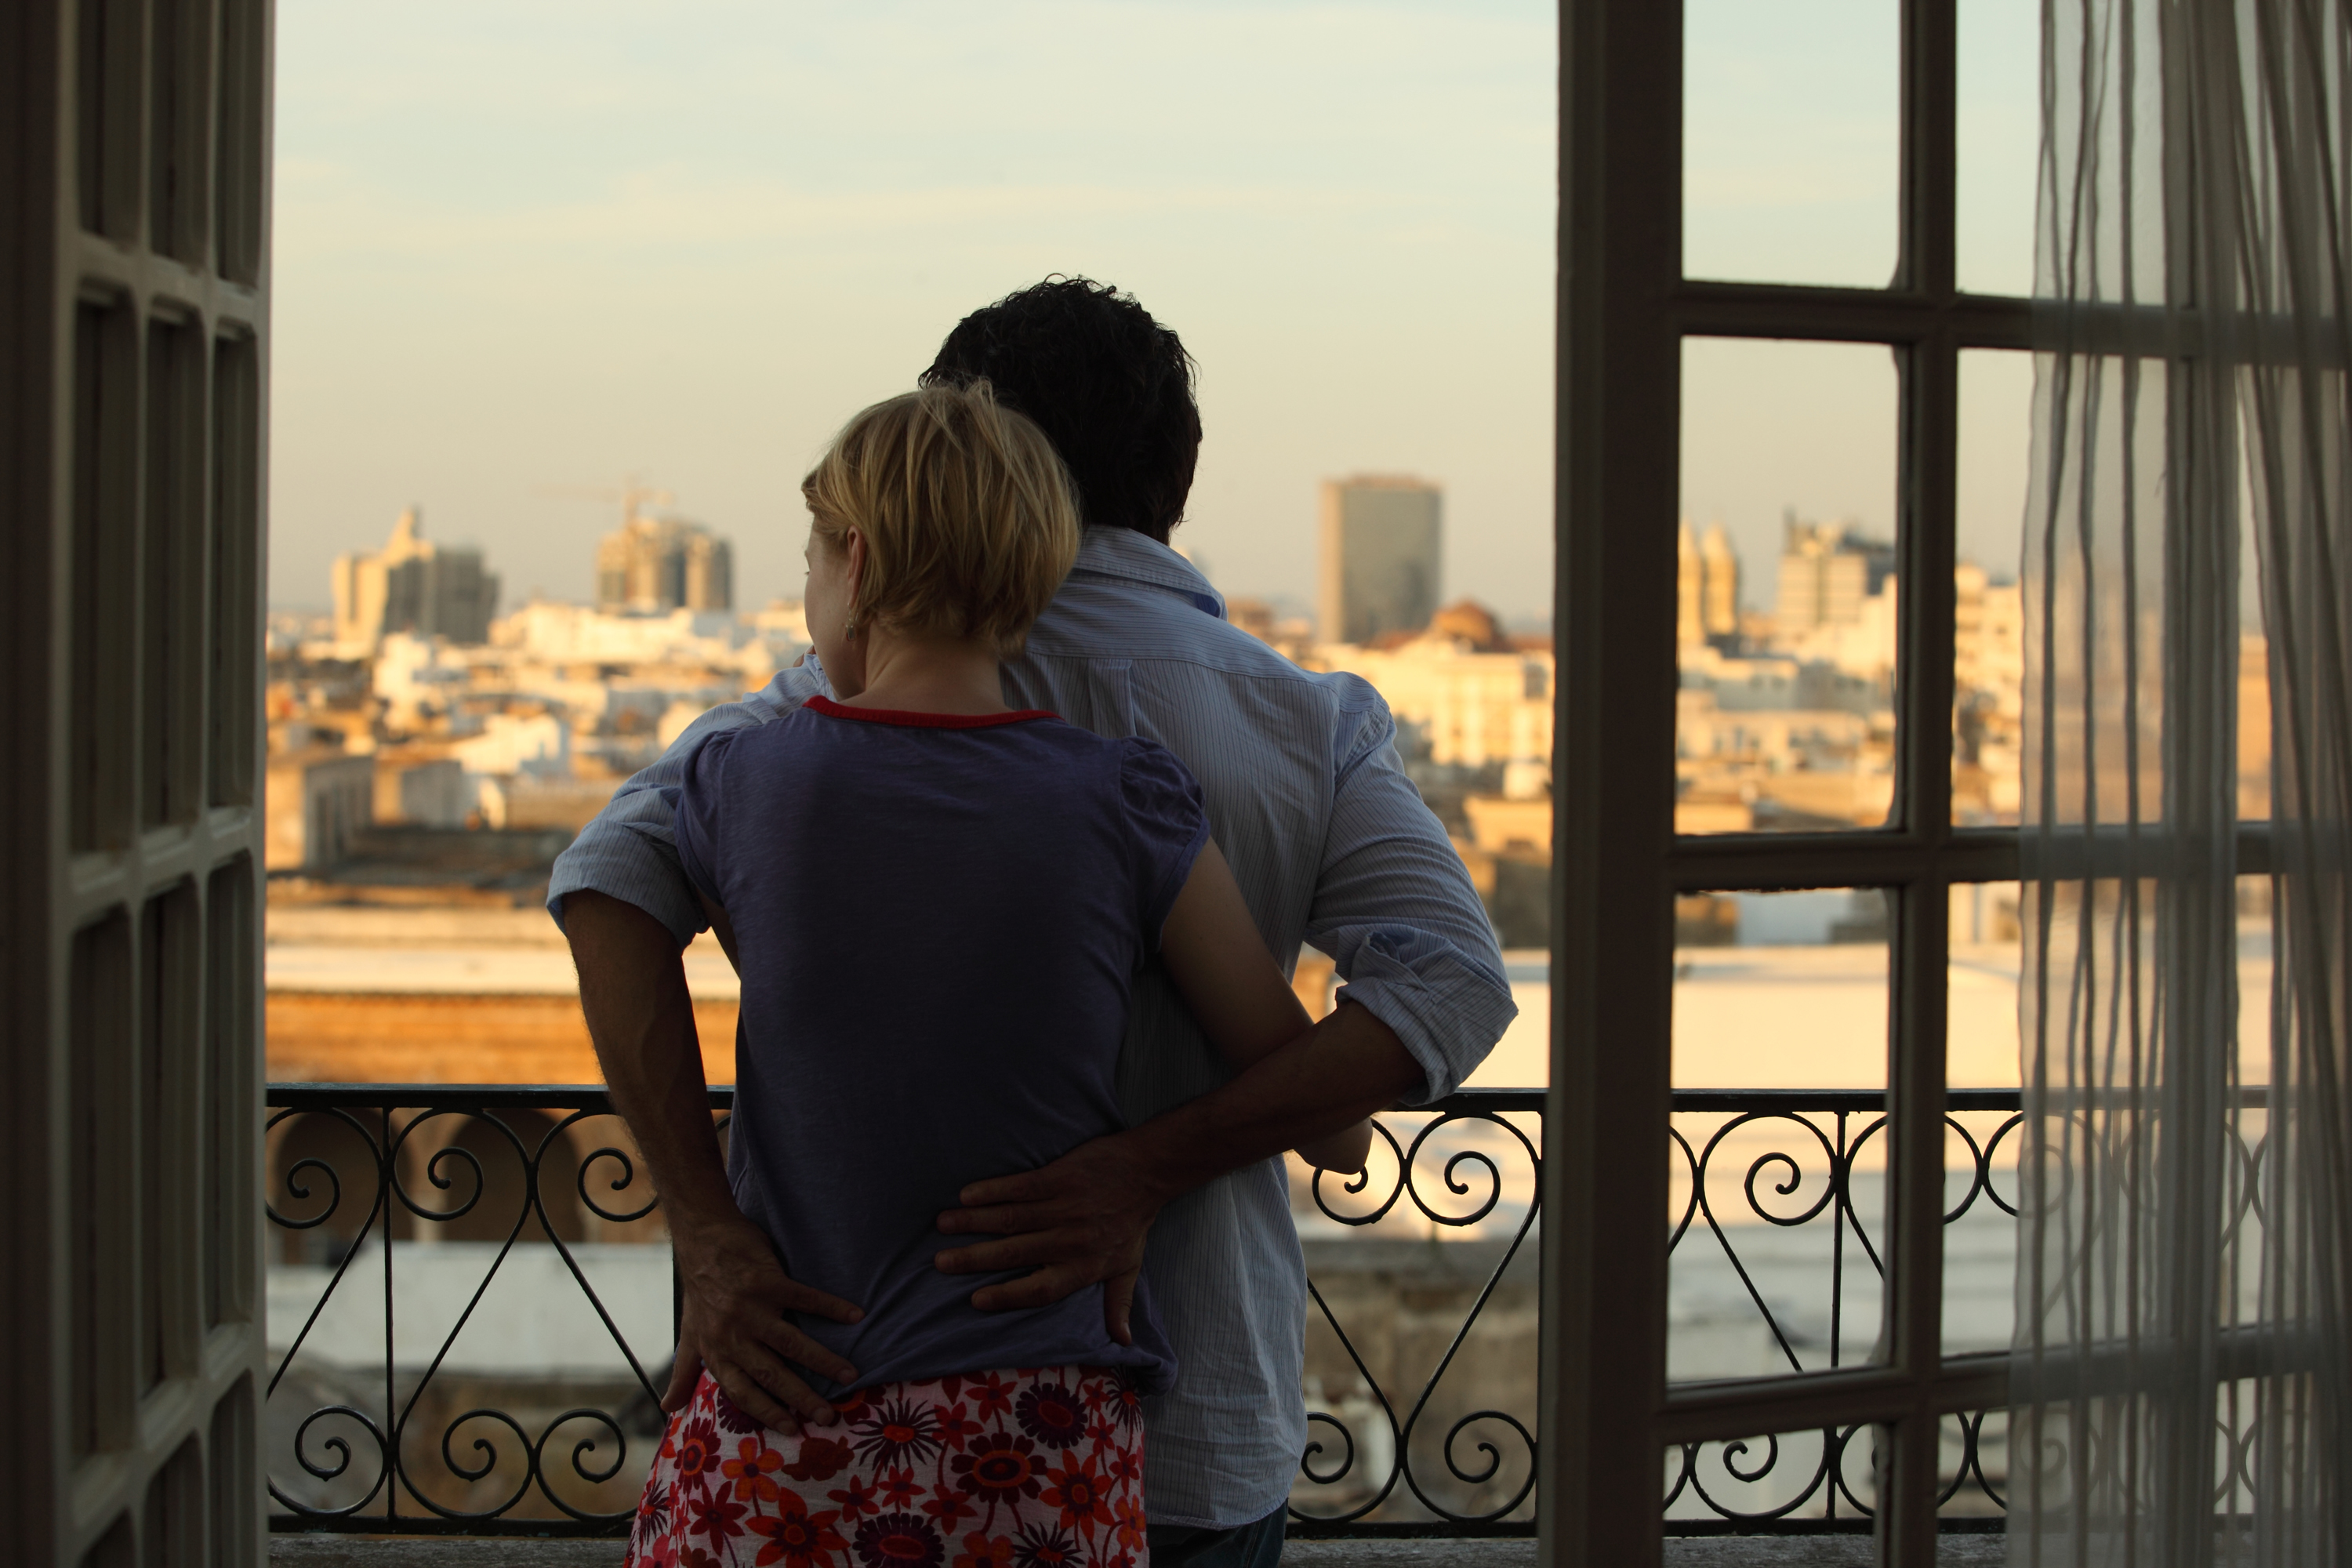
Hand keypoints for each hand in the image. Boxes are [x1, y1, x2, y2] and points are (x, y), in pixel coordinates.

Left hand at [664, 1214, 864, 1434]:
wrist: (702, 1238)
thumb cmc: (699, 1289)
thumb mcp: (688, 1334)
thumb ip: (683, 1372)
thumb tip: (669, 1408)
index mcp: (716, 1351)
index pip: (743, 1392)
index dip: (767, 1412)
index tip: (792, 1429)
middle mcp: (733, 1335)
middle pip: (772, 1374)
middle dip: (802, 1398)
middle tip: (828, 1416)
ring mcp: (752, 1308)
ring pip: (792, 1343)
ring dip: (823, 1360)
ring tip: (850, 1375)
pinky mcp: (768, 1281)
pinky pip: (805, 1299)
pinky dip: (831, 1308)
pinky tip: (855, 1316)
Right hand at [932, 1133, 1170, 1345]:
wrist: (1147, 1172)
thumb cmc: (1133, 1224)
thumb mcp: (1129, 1268)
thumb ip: (1118, 1304)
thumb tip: (1122, 1342)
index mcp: (1083, 1267)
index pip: (1039, 1290)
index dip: (1007, 1296)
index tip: (976, 1299)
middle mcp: (1069, 1240)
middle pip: (1015, 1253)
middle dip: (974, 1258)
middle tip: (940, 1262)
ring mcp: (1063, 1207)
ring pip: (1011, 1218)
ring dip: (973, 1221)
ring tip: (943, 1225)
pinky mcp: (1060, 1177)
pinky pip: (1020, 1186)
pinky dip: (993, 1190)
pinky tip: (968, 1195)